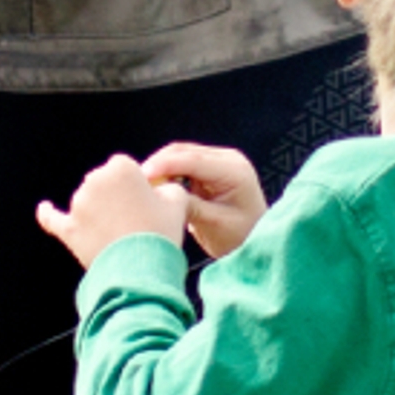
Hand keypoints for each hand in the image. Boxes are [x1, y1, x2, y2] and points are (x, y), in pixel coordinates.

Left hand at [37, 154, 189, 267]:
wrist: (141, 272)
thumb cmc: (159, 235)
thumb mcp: (177, 204)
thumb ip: (169, 188)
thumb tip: (163, 189)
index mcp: (121, 169)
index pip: (125, 167)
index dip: (136, 184)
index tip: (145, 201)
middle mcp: (95, 182)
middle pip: (104, 182)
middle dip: (116, 197)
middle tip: (135, 220)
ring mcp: (78, 206)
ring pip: (87, 202)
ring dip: (98, 212)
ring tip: (120, 234)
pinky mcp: (69, 230)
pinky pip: (53, 219)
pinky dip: (48, 214)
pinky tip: (43, 208)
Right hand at [140, 143, 267, 256]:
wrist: (258, 242)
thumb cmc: (241, 238)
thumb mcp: (215, 225)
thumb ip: (190, 206)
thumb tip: (161, 193)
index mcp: (234, 170)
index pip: (194, 160)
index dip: (165, 165)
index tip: (143, 175)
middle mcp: (228, 159)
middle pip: (184, 152)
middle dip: (158, 165)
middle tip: (136, 182)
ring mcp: (219, 162)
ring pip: (180, 156)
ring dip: (161, 168)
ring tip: (142, 186)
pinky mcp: (209, 170)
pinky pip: (182, 165)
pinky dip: (167, 174)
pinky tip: (155, 188)